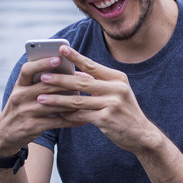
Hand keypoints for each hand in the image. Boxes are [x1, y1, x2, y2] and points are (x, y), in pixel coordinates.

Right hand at [0, 53, 85, 155]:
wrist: (6, 134)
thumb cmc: (21, 108)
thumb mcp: (24, 94)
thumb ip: (40, 83)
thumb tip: (68, 73)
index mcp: (19, 85)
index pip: (28, 70)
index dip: (42, 63)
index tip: (58, 59)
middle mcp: (20, 97)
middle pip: (46, 86)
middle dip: (67, 82)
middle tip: (85, 79)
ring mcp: (26, 112)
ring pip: (54, 104)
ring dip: (72, 101)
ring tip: (88, 98)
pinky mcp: (33, 126)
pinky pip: (57, 122)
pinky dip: (72, 120)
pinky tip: (83, 119)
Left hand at [36, 45, 161, 153]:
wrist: (141, 134)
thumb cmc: (124, 111)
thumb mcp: (116, 92)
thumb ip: (97, 82)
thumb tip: (75, 74)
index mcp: (117, 78)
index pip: (92, 65)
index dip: (75, 57)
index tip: (61, 48)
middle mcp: (116, 89)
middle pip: (82, 82)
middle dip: (60, 79)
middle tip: (43, 77)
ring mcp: (112, 104)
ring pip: (78, 100)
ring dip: (57, 100)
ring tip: (41, 98)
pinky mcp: (106, 119)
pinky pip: (81, 115)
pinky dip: (67, 115)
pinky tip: (55, 114)